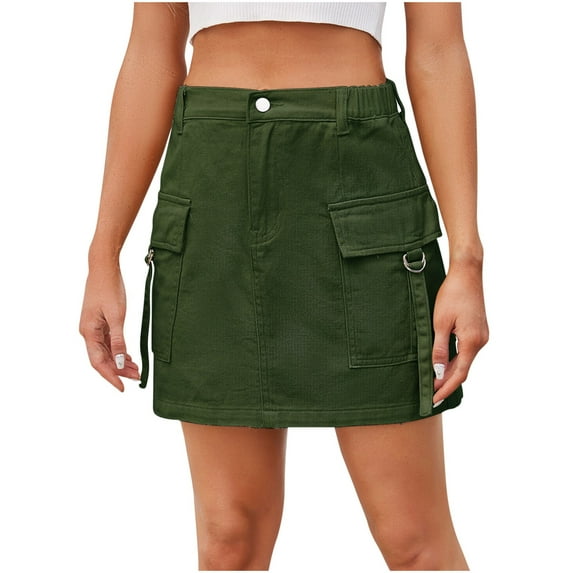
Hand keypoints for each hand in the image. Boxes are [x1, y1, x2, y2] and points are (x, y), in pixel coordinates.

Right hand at [79, 265, 139, 390]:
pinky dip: (118, 351)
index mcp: (89, 333)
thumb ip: (118, 340)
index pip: (98, 363)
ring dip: (120, 362)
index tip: (122, 388)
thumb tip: (120, 361)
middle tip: (137, 378)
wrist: (103, 269)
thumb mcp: (117, 316)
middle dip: (119, 371)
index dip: (110, 376)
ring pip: (106, 352)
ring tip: (136, 370)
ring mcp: (93, 328)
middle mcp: (88, 333)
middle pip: (103, 359)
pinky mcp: (100, 322)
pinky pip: (108, 343)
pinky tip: (129, 357)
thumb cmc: (109, 289)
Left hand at [431, 262, 488, 404]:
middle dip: (447, 383)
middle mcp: (481, 341)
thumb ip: (439, 349)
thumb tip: (438, 372)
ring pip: (464, 360)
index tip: (434, 400)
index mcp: (472, 341)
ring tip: (434, 383)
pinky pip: (466, 350)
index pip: (459, 374)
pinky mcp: (478, 330)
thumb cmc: (451, 295)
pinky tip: (443, 364)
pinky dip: (455, 360)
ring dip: (450, 371)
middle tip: (431, 396)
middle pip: (463, 369)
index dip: (446, 388)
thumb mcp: (440, 323)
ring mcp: (481, 335)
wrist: (467, 273)